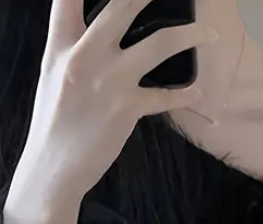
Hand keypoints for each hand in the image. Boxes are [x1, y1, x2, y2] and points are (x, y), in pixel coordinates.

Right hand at [6, 0, 217, 209]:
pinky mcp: (127, 108)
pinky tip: (196, 92)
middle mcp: (84, 55)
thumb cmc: (54, 123)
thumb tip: (101, 28)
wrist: (53, 169)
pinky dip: (184, 94)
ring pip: (160, 43)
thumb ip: (73, 46)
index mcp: (60, 45)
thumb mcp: (53, 75)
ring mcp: (109, 81)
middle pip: (123, 4)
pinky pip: (165, 95)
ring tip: (208, 35)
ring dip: (190, 36)